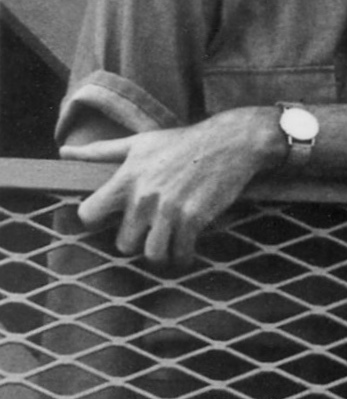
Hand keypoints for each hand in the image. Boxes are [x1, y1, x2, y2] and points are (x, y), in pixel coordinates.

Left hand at [66, 111, 281, 269]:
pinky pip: (181, 253)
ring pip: (152, 254)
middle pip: (123, 243)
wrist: (229, 142)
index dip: (96, 221)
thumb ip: (100, 151)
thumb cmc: (182, 142)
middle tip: (148, 235)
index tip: (110, 220)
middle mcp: (143, 196)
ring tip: (168, 247)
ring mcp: (169, 209)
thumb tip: (64, 152)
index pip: (89, 214)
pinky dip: (184, 256)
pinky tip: (187, 250)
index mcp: (126, 178)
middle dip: (136, 241)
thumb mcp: (140, 142)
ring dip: (161, 254)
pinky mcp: (194, 218)